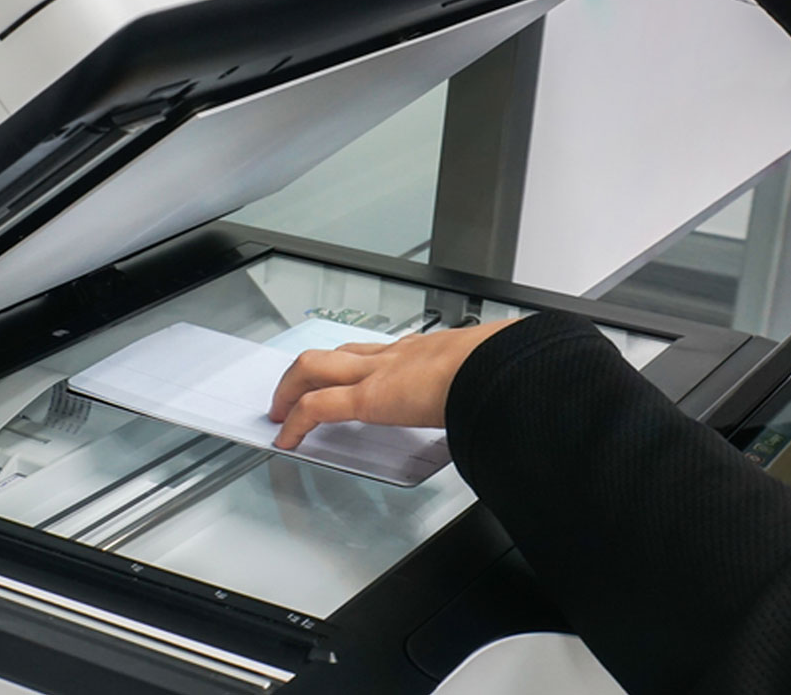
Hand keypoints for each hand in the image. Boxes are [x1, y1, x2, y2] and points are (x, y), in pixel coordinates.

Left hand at [269, 319, 521, 448]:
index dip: (358, 363)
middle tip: (295, 387)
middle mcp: (397, 356)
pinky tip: (287, 439)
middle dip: (310, 369)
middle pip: (339, 352)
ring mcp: (380, 372)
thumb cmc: (510, 371)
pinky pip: (318, 407)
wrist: (506, 366)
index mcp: (427, 353)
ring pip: (316, 366)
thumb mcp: (494, 381)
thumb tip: (506, 414)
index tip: (355, 375)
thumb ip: (487, 396)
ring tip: (280, 409)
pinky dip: (296, 422)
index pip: (381, 351)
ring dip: (291, 386)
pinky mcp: (370, 397)